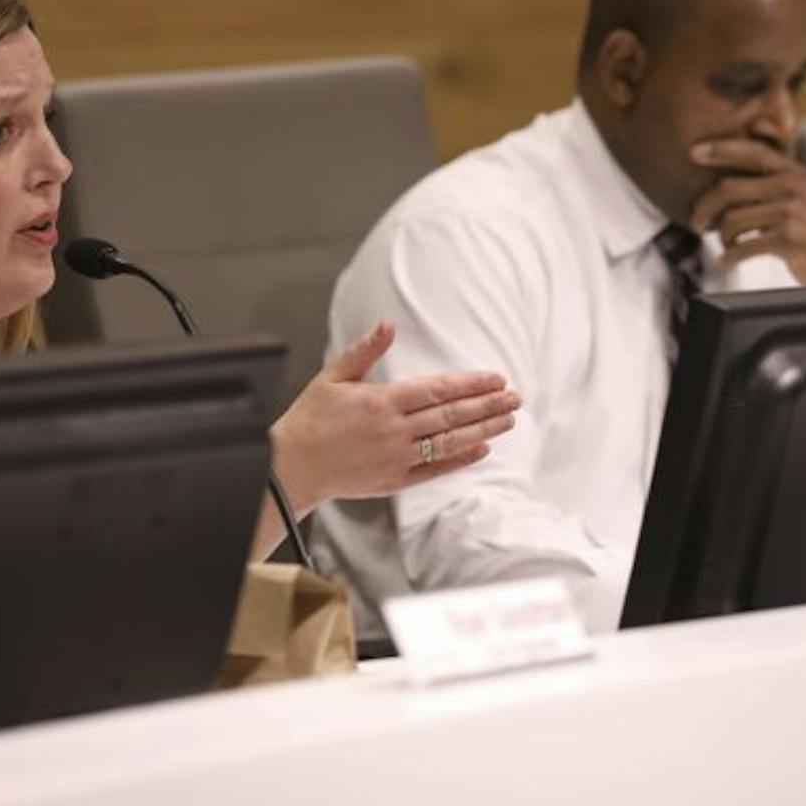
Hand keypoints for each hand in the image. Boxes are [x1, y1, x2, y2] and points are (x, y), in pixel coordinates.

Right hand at [268, 321, 519, 514]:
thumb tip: (388, 324)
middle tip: (516, 397)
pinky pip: (436, 469)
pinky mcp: (395, 481)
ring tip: (509, 419)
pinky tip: (482, 448)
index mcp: (382, 401)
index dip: (471, 384)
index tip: (497, 378)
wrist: (289, 467)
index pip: (438, 389)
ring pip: (450, 442)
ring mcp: (396, 458)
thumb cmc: (310, 417)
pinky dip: (461, 459)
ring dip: (484, 429)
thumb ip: (365, 350)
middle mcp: (394, 430)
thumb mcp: (334, 376)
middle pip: (451, 415)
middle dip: (488, 405)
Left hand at [687, 138, 805, 284]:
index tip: (694, 152)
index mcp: (794, 173)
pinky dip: (729, 257)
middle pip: (730, 188)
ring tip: (726, 245)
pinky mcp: (788, 239)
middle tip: (697, 222)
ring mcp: (791, 212)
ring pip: (732, 220)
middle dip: (705, 207)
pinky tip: (728, 261)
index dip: (722, 149)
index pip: (752, 151)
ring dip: (722, 237)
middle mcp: (792, 187)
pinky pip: (743, 246)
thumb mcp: (803, 197)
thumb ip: (774, 181)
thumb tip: (729, 178)